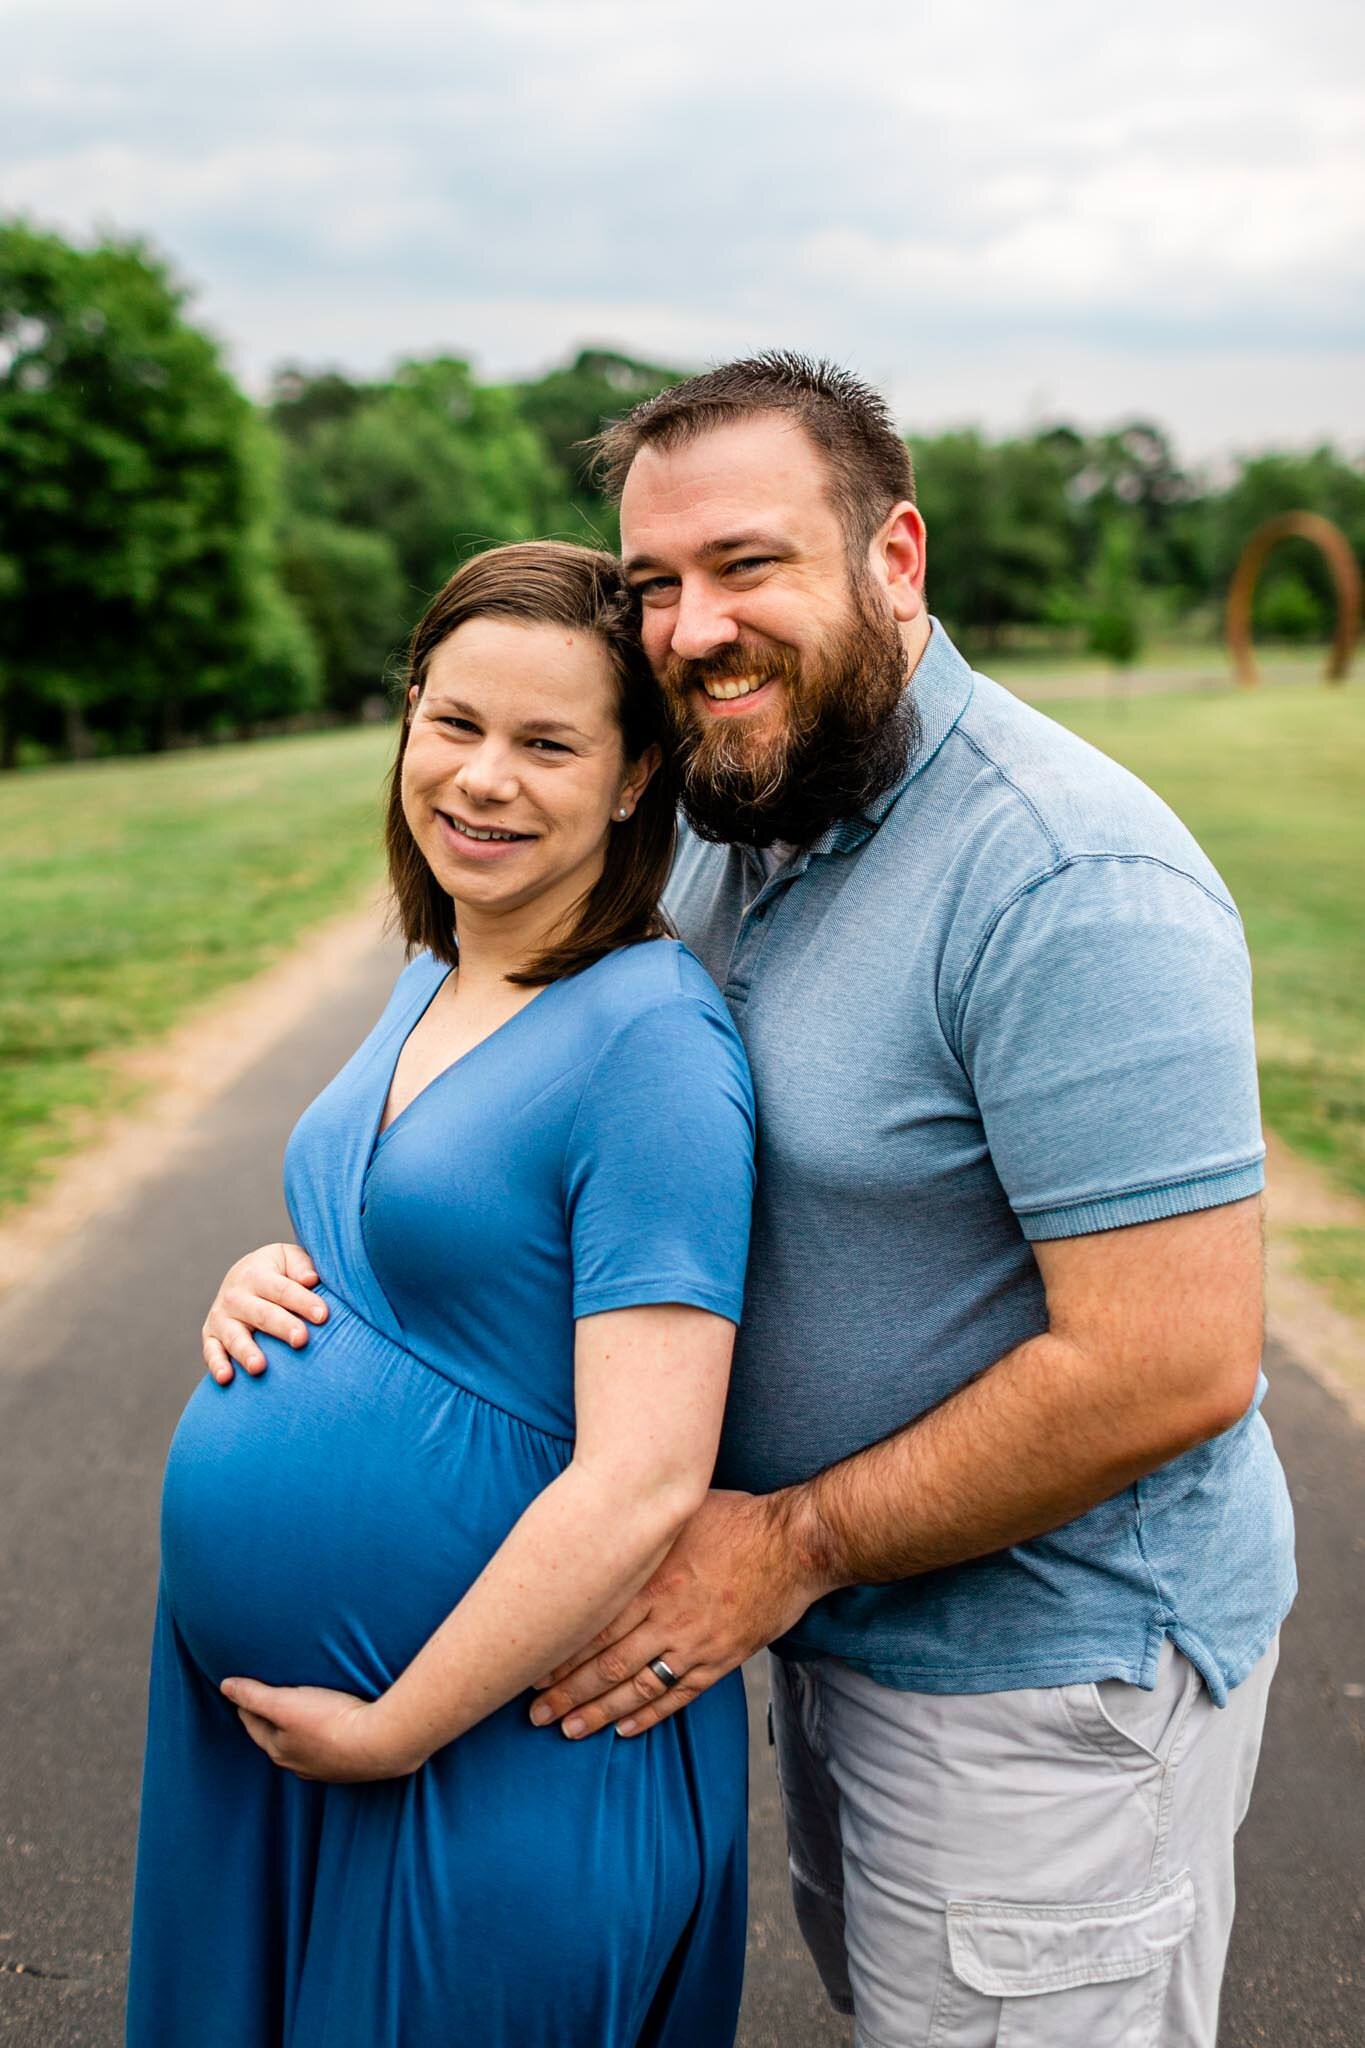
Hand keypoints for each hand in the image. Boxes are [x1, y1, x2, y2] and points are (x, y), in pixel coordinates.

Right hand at [202, 1242, 327, 1383]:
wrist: (243, 1276)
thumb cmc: (277, 1272)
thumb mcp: (288, 1259)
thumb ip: (301, 1266)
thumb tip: (311, 1279)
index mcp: (257, 1274)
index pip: (282, 1289)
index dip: (303, 1302)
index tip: (323, 1315)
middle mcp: (235, 1296)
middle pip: (262, 1314)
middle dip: (282, 1327)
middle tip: (301, 1339)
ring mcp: (221, 1318)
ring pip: (235, 1336)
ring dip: (246, 1352)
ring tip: (259, 1367)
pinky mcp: (211, 1336)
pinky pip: (212, 1352)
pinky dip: (217, 1365)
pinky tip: (227, 1378)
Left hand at [220, 1677, 421, 1782]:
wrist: (381, 1743)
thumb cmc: (331, 1721)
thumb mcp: (286, 1704)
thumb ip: (254, 1695)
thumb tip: (225, 1686)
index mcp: (279, 1749)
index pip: (254, 1724)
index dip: (247, 1705)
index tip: (243, 1690)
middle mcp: (298, 1764)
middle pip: (276, 1738)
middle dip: (270, 1720)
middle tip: (267, 1700)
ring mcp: (325, 1767)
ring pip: (302, 1746)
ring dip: (298, 1731)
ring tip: (300, 1713)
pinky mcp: (349, 1765)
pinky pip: (328, 1749)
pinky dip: (322, 1737)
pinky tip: (332, 1729)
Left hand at [529, 1488, 833, 1740]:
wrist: (795, 1545)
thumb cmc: (735, 1519)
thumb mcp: (678, 1514)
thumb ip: (639, 1531)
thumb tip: (596, 1520)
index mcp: (652, 1578)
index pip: (594, 1625)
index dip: (560, 1653)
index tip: (529, 1670)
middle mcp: (668, 1615)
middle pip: (607, 1663)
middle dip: (567, 1692)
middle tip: (533, 1715)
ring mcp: (695, 1642)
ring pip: (638, 1686)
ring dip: (598, 1713)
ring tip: (568, 1730)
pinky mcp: (721, 1659)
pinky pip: (678, 1695)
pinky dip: (649, 1716)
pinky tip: (623, 1730)